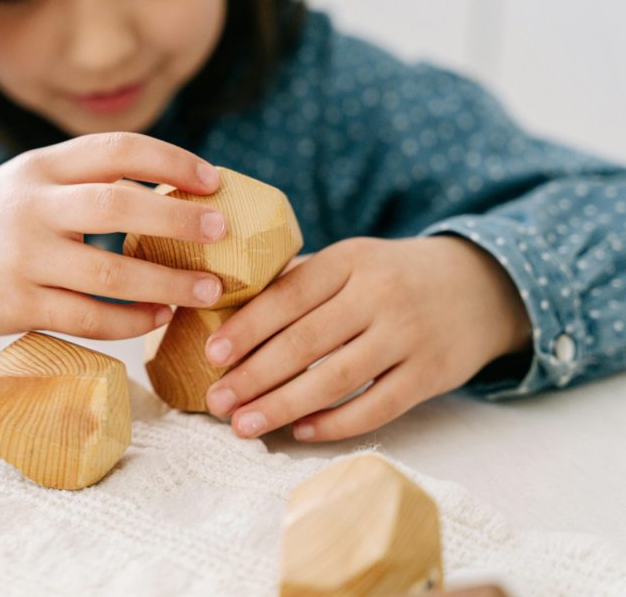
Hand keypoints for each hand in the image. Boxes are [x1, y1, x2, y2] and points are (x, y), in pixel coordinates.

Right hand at [0, 132, 228, 337]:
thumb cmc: (3, 217)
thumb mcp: (36, 181)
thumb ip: (92, 180)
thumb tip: (182, 192)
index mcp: (42, 166)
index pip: (116, 149)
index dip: (170, 161)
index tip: (212, 180)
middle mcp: (32, 207)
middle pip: (117, 206)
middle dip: (178, 220)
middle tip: (220, 232)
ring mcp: (24, 259)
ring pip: (109, 274)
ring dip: (167, 283)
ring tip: (208, 289)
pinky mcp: (18, 306)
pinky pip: (88, 318)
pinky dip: (131, 322)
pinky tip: (160, 318)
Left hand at [203, 236, 532, 440]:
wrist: (479, 286)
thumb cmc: (391, 276)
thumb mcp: (351, 260)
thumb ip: (300, 281)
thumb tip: (228, 312)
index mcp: (351, 260)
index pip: (288, 295)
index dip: (247, 327)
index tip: (212, 356)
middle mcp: (380, 295)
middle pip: (305, 342)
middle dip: (253, 376)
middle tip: (216, 401)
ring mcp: (409, 336)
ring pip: (336, 379)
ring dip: (282, 406)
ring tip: (243, 425)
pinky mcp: (431, 374)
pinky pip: (376, 406)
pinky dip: (334, 424)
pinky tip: (299, 431)